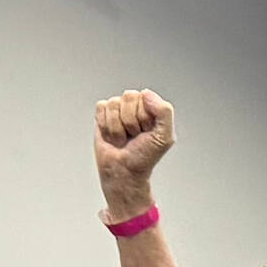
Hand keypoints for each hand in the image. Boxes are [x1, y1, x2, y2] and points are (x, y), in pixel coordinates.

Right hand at [95, 89, 174, 218]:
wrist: (124, 172)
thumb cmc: (144, 157)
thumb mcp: (164, 138)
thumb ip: (164, 112)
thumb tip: (145, 93)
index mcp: (150, 107)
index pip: (143, 97)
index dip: (143, 117)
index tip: (145, 133)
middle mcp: (134, 105)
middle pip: (128, 97)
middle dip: (130, 121)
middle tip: (133, 136)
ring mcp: (118, 109)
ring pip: (114, 104)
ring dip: (117, 128)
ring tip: (122, 139)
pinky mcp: (103, 114)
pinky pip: (101, 108)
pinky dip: (105, 126)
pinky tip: (111, 136)